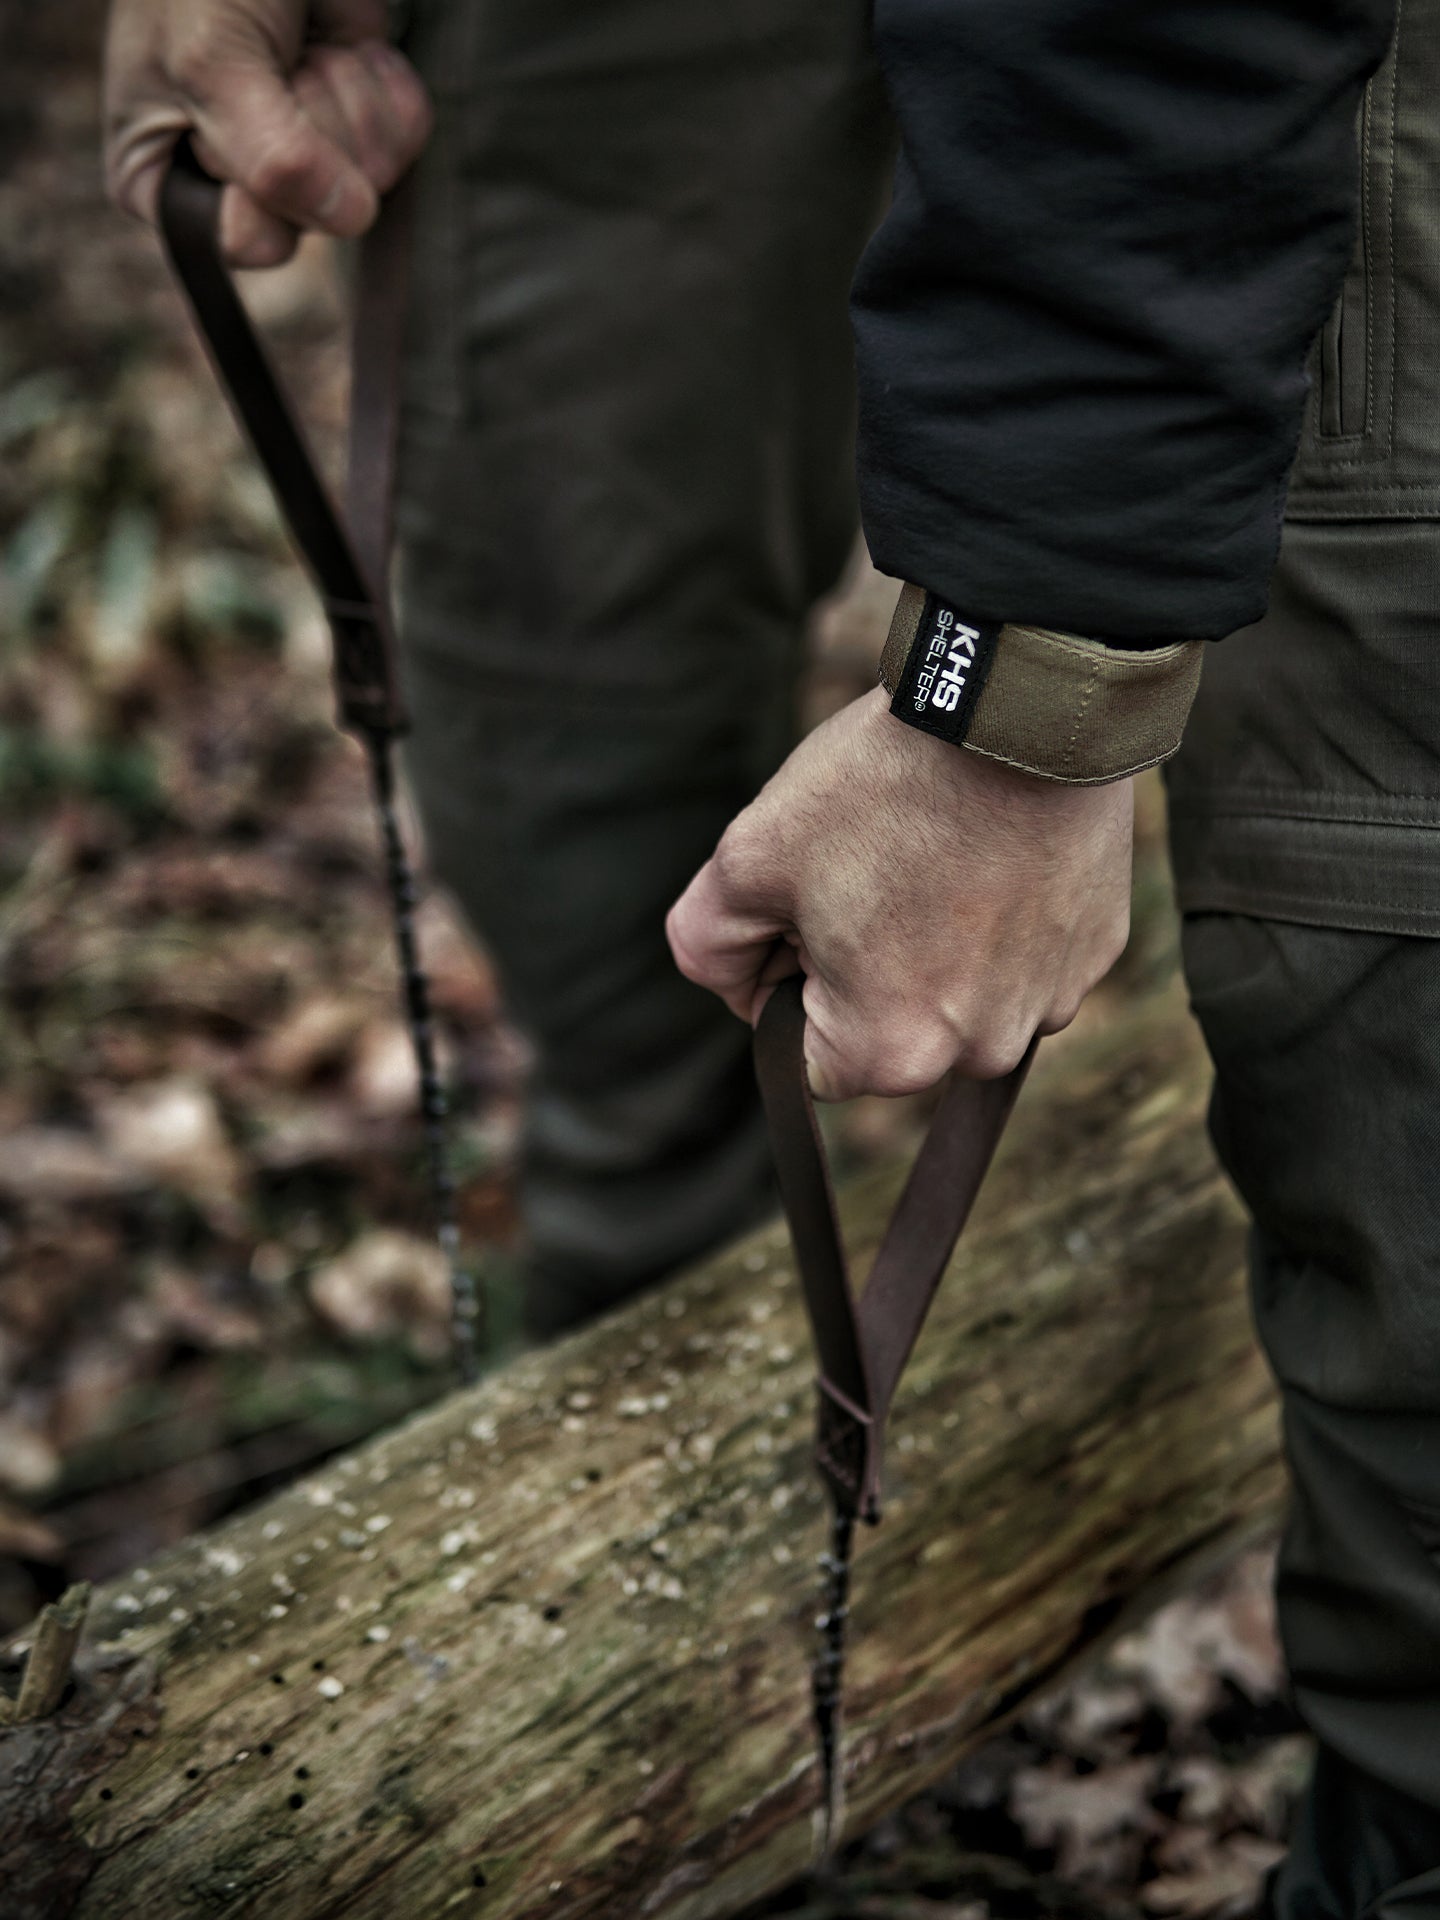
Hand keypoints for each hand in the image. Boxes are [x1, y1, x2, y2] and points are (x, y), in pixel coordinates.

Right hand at [104, 0, 432, 266]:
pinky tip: (347, 43)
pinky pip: (407, 141)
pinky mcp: (360, 123)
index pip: (248, 242)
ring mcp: (308, 158)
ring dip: (347, 91)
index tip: (238, 102)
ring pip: (373, 179)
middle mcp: (238, 185)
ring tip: (305, 43)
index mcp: (166, 184)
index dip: (265, 182)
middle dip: (313, 122)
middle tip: (277, 56)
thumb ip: (272, 158)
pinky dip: (384, 81)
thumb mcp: (212, 64)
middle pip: (322, 216)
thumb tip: (351, 218)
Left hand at [667, 687, 1132, 1099]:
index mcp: (888, 1053)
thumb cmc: (876, 787)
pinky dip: (1001, 916)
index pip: (805, 1059)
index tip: (806, 905)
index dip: (786, 981)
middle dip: (863, 970)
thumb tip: (729, 983)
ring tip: (932, 853)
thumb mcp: (745, 859)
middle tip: (870, 868)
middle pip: (888, 1031)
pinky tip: (988, 845)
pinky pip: (1025, 956)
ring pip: (960, 996)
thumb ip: (706, 945)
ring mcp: (1051, 1003)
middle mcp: (979, 1054)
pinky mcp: (1097, 949)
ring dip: (936, 948)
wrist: (1015, 704)